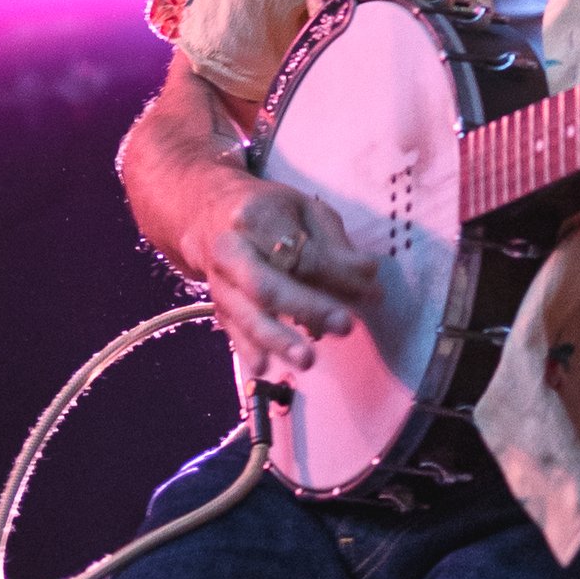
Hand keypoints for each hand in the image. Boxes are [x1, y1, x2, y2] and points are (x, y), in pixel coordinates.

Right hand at [186, 168, 377, 376]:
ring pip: (246, 314)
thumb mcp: (306, 210)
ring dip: (279, 339)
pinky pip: (232, 330)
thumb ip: (335, 244)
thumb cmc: (268, 211)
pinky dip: (248, 350)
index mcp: (255, 217)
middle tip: (345, 326)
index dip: (337, 275)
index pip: (300, 253)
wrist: (207, 215)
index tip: (373, 292)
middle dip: (307, 307)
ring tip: (308, 361)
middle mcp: (229, 251)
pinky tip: (264, 368)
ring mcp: (219, 282)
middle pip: (266, 285)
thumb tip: (368, 275)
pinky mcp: (217, 306)